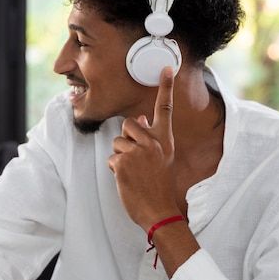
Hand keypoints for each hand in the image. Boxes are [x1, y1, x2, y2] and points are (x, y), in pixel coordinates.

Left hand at [107, 67, 181, 229]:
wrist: (159, 211)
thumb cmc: (159, 185)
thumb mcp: (162, 158)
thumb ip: (152, 138)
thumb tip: (140, 120)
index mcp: (165, 140)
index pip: (165, 109)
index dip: (166, 88)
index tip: (166, 68)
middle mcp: (153, 142)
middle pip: (129, 125)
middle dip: (127, 139)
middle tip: (137, 159)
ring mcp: (137, 152)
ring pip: (118, 142)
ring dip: (121, 157)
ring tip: (134, 172)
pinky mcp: (122, 163)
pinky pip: (112, 158)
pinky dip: (115, 170)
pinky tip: (128, 179)